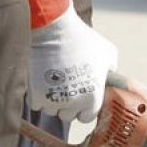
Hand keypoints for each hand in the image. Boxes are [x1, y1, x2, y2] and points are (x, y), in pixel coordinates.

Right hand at [29, 1, 117, 122]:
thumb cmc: (82, 39)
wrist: (55, 29)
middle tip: (65, 86)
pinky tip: (42, 79)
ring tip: (53, 79)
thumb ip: (111, 72)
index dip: (83, 108)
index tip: (79, 98)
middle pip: (67, 116)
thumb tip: (110, 79)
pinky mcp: (36, 95)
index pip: (87, 117)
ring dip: (51, 99)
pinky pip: (36, 104)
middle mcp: (74, 103)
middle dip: (66, 104)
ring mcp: (54, 100)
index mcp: (93, 97)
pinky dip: (37, 95)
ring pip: (51, 110)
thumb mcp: (108, 54)